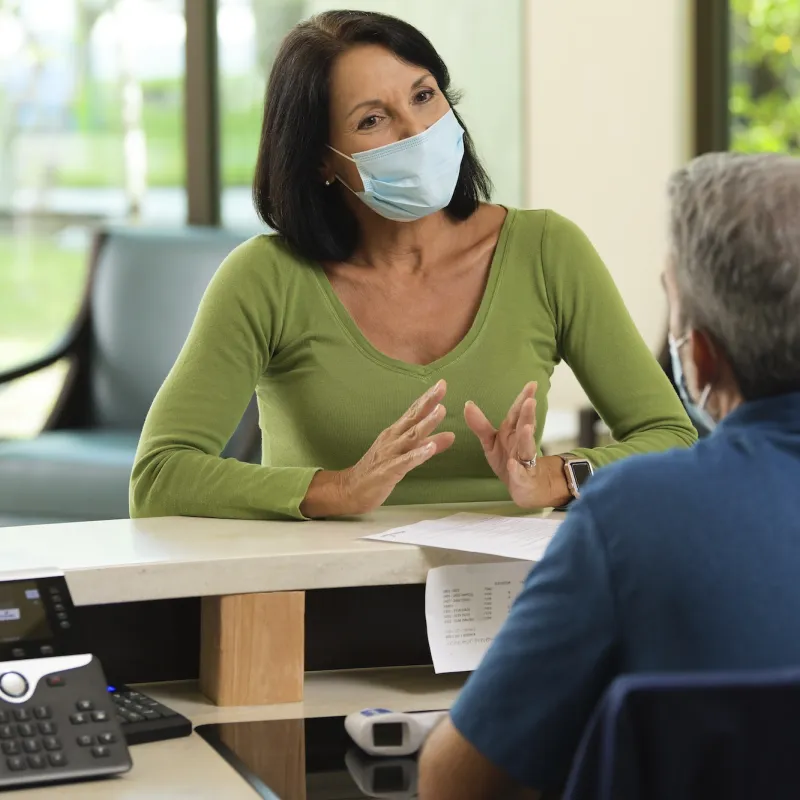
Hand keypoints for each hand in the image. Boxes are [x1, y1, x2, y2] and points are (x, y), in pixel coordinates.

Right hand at [300, 380, 454, 517]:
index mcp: (396, 433)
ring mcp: (390, 453)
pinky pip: (405, 462)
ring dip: (426, 423)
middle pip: (413, 418)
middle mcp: (392, 439)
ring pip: (411, 436)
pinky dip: (418, 454)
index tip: (442, 383)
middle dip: (428, 402)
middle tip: (442, 386)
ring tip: (440, 411)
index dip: (428, 398)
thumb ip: (428, 443)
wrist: (350, 489)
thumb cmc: (379, 470)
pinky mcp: (388, 471)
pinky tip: (430, 449)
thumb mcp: (406, 454)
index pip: (414, 412)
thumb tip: (451, 435)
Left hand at [465, 382, 569, 508]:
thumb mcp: (490, 442)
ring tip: (525, 428)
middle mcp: (521, 443)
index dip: (524, 398)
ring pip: (527, 448)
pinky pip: (520, 475)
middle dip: (528, 414)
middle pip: (525, 426)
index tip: (532, 383)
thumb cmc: (508, 459)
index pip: (518, 413)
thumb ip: (479, 424)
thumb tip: (467, 403)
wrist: (525, 488)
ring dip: (526, 438)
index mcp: (513, 432)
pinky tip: (512, 465)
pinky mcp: (523, 479)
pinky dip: (517, 470)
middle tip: (530, 400)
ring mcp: (524, 462)